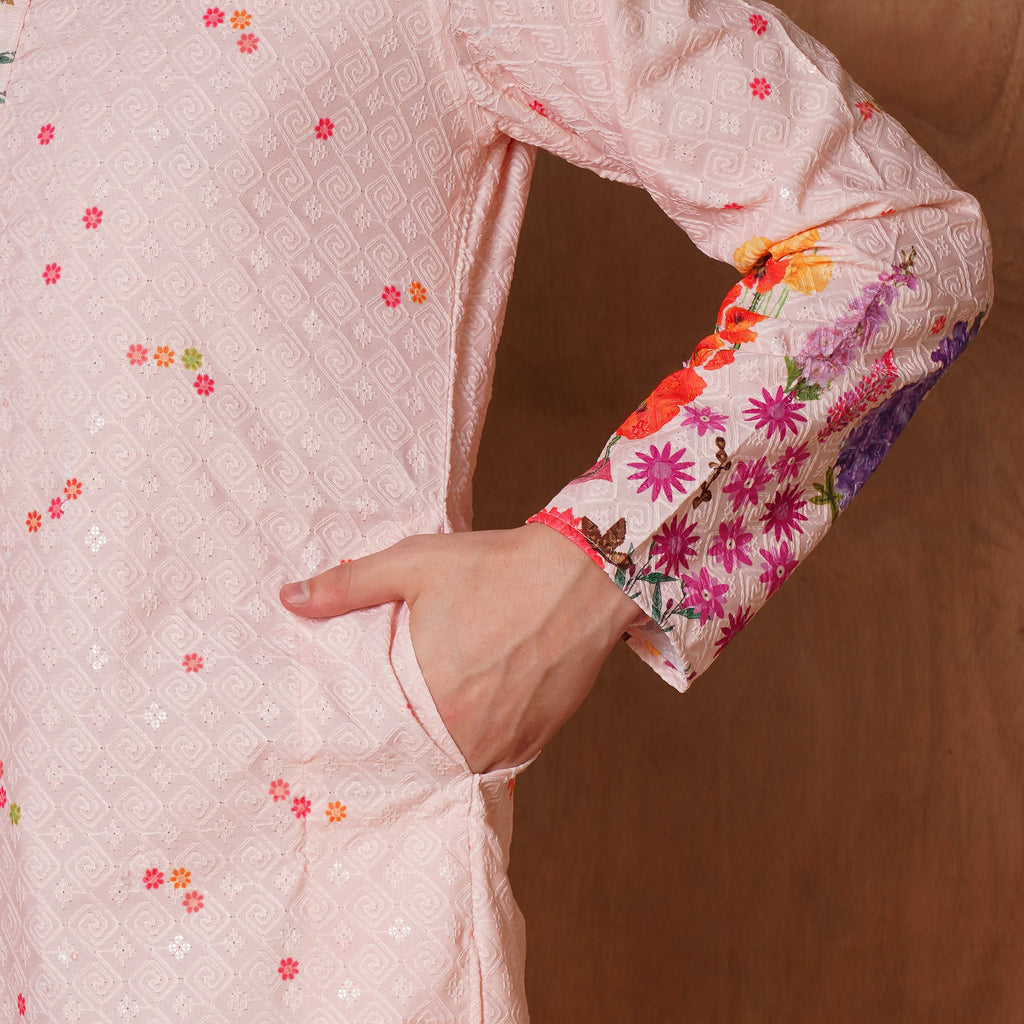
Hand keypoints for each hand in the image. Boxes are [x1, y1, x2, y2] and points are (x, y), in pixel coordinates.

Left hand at [278, 523, 639, 772]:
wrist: (584, 574)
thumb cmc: (495, 566)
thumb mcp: (415, 562)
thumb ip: (348, 585)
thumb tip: (289, 599)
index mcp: (429, 694)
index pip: (376, 732)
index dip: (363, 727)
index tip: (350, 724)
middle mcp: (466, 732)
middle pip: (414, 752)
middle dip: (400, 738)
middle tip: (390, 718)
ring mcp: (505, 743)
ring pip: (452, 761)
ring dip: (438, 746)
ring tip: (428, 720)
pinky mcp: (535, 742)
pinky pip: (491, 760)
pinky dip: (476, 744)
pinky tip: (471, 715)